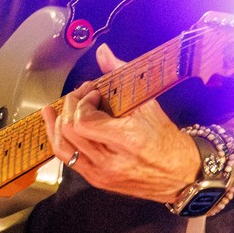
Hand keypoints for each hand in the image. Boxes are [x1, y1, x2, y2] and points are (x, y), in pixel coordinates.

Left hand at [40, 43, 202, 203]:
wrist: (180, 173)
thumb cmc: (166, 139)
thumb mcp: (147, 104)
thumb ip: (122, 74)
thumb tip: (103, 52)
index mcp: (127, 140)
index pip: (83, 122)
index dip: (83, 102)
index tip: (94, 93)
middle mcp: (111, 161)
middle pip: (70, 132)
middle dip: (70, 107)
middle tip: (81, 95)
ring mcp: (102, 174)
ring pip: (63, 148)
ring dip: (56, 125)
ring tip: (53, 110)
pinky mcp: (97, 181)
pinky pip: (68, 161)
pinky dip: (60, 142)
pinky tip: (57, 128)